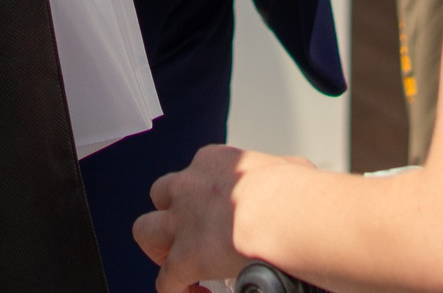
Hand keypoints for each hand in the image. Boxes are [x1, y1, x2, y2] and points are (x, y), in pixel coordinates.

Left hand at [135, 144, 309, 292]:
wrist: (286, 214)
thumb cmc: (295, 192)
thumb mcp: (290, 168)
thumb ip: (282, 175)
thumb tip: (296, 180)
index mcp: (215, 163)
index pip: (197, 174)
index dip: (203, 196)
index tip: (218, 211)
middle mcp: (191, 188)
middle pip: (161, 196)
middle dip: (170, 215)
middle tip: (189, 234)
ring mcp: (183, 223)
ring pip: (146, 231)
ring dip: (159, 249)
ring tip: (177, 264)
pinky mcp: (184, 258)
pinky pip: (165, 281)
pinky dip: (176, 290)